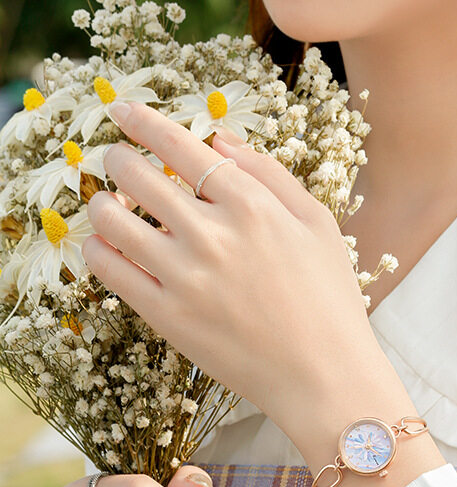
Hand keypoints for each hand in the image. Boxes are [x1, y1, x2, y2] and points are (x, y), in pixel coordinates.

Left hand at [82, 100, 376, 439]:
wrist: (324, 376)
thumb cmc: (329, 299)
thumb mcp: (318, 223)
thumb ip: (269, 173)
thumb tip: (217, 138)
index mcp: (251, 204)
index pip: (180, 145)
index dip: (142, 121)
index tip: (121, 110)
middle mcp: (213, 234)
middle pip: (136, 174)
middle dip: (117, 159)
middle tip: (115, 161)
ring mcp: (185, 276)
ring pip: (112, 219)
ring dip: (101, 202)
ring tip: (108, 204)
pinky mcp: (167, 316)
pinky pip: (110, 270)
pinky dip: (98, 249)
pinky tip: (107, 245)